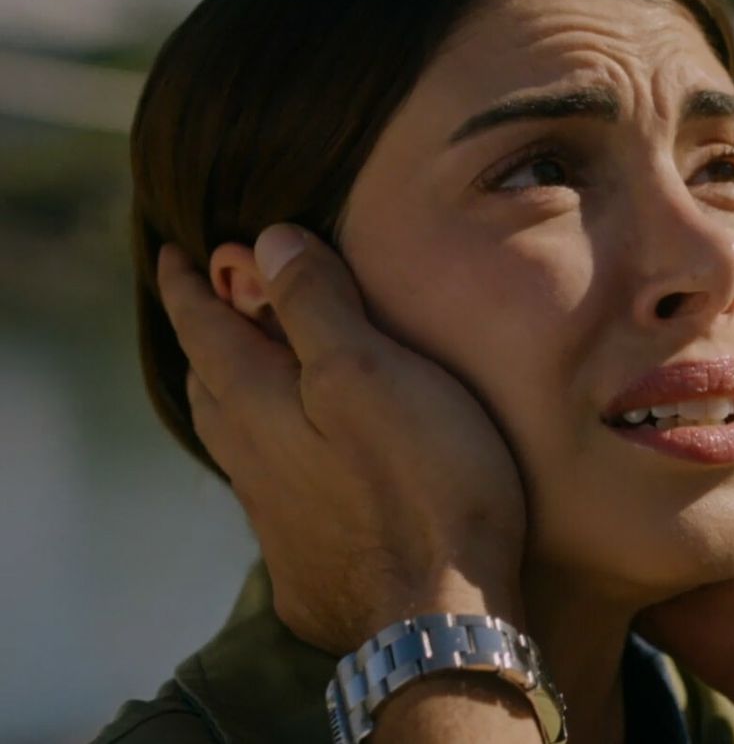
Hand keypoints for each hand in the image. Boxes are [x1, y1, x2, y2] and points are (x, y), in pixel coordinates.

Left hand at [159, 225, 525, 654]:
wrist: (437, 616)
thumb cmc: (420, 481)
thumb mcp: (369, 372)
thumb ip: (315, 305)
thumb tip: (265, 240)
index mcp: (257, 402)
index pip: (203, 327)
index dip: (188, 284)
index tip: (172, 252)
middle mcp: (252, 457)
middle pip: (209, 384)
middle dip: (206, 338)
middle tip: (214, 306)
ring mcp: (277, 514)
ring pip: (234, 438)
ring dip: (233, 394)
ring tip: (251, 374)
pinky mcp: (309, 555)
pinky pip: (268, 482)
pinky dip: (270, 445)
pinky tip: (303, 459)